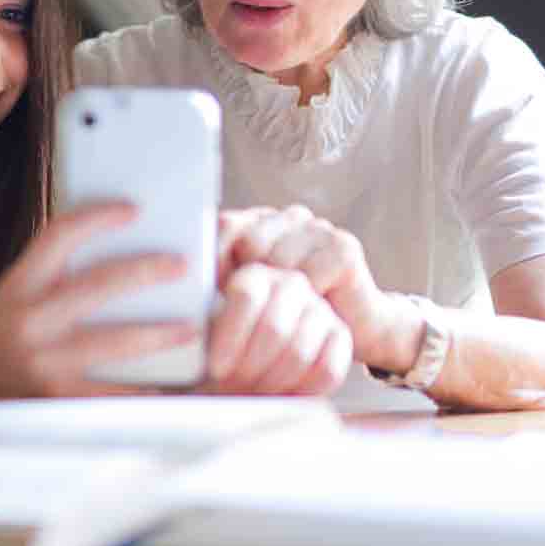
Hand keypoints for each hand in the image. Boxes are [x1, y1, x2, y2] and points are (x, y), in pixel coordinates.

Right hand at [0, 203, 203, 398]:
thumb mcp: (14, 298)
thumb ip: (55, 281)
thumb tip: (121, 263)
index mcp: (19, 286)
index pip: (59, 235)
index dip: (98, 217)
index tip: (133, 209)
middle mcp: (28, 320)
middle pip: (97, 285)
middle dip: (145, 272)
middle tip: (182, 265)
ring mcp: (42, 362)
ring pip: (112, 343)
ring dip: (157, 334)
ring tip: (189, 328)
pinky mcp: (54, 400)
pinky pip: (110, 393)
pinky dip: (142, 389)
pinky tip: (169, 384)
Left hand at [204, 262, 352, 394]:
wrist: (264, 360)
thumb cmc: (226, 347)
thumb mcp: (206, 329)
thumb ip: (200, 324)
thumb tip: (188, 321)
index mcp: (254, 274)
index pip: (246, 296)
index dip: (230, 337)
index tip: (216, 368)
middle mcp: (290, 283)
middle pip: (274, 327)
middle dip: (249, 367)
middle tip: (233, 387)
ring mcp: (320, 307)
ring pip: (299, 351)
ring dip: (272, 382)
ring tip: (252, 393)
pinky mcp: (341, 335)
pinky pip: (327, 369)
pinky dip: (301, 391)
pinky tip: (281, 396)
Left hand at [218, 205, 409, 374]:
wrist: (358, 329)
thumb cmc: (294, 317)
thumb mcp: (252, 298)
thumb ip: (222, 283)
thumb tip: (186, 287)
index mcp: (261, 221)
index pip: (224, 226)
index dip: (213, 261)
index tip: (211, 296)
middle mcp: (289, 217)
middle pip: (249, 242)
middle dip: (247, 282)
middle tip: (252, 314)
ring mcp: (318, 228)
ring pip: (277, 261)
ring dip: (278, 296)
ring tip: (284, 316)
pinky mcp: (343, 247)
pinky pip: (307, 276)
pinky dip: (305, 301)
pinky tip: (313, 309)